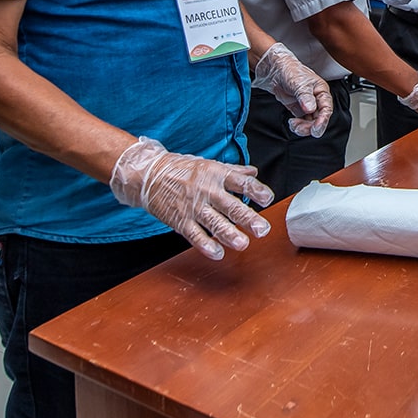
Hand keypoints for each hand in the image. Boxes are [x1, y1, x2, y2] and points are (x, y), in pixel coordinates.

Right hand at [110, 137, 274, 259]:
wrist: (149, 175)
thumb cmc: (182, 169)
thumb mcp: (209, 164)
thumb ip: (234, 171)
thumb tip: (254, 172)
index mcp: (216, 174)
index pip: (240, 182)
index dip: (256, 190)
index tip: (268, 199)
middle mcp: (207, 191)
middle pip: (231, 206)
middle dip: (248, 219)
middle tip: (262, 229)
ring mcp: (193, 207)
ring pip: (214, 223)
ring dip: (229, 234)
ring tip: (243, 244)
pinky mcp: (180, 220)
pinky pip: (194, 235)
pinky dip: (206, 245)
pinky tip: (217, 253)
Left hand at [252, 43, 333, 137]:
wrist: (274, 70)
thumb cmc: (290, 70)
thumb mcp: (299, 83)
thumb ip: (305, 97)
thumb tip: (310, 109)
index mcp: (321, 91)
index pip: (326, 109)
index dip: (323, 120)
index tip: (316, 128)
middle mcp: (316, 99)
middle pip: (319, 119)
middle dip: (311, 126)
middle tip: (301, 128)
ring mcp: (307, 105)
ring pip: (311, 122)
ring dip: (303, 127)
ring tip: (294, 124)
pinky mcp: (298, 109)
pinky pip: (302, 122)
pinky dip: (298, 126)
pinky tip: (292, 123)